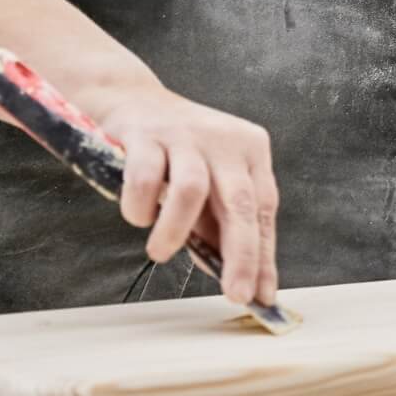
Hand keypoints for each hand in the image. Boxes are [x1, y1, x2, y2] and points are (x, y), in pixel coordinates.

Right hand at [81, 80, 280, 305]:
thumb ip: (220, 224)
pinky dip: (140, 207)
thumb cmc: (177, 151)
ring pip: (192, 191)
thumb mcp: (209, 183)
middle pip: (242, 203)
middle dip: (242, 256)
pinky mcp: (146, 134)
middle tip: (235, 293)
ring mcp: (186, 134)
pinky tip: (138, 216)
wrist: (130, 99)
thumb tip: (237, 279)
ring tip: (160, 252)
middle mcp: (225, 141)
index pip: (264, 210)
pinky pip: (145, 179)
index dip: (265, 256)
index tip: (264, 296)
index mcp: (250, 152)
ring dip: (176, 232)